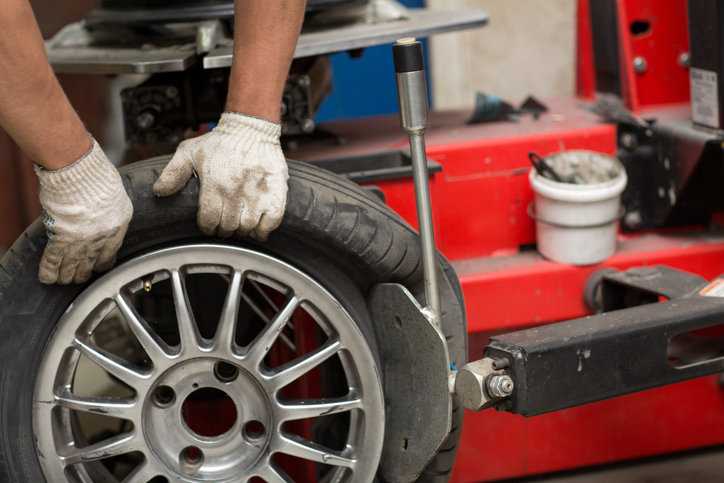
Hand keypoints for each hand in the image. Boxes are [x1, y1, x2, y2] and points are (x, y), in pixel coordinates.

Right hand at [35, 138, 132, 283]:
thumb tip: (104, 216)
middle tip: (78, 279)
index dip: (103, 262)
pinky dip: (49, 269)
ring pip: (73, 264)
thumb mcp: (116, 195)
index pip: (111, 252)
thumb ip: (111, 211)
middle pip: (91, 261)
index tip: (99, 268)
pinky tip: (47, 278)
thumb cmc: (96, 175)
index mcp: (118, 225)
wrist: (79, 170)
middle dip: (83, 273)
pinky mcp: (61, 235)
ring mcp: (82, 238)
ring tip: (63, 282)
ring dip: (66, 275)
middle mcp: (102, 236)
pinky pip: (54, 257)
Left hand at [153, 111, 287, 240]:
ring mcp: (258, 194)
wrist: (251, 128)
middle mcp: (236, 192)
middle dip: (224, 229)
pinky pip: (271, 222)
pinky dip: (263, 229)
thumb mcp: (189, 152)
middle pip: (228, 226)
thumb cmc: (220, 141)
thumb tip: (159, 192)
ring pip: (248, 227)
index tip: (210, 224)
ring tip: (239, 224)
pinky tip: (257, 227)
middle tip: (224, 224)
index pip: (209, 220)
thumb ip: (174, 173)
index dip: (207, 226)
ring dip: (242, 230)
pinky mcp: (276, 194)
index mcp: (215, 184)